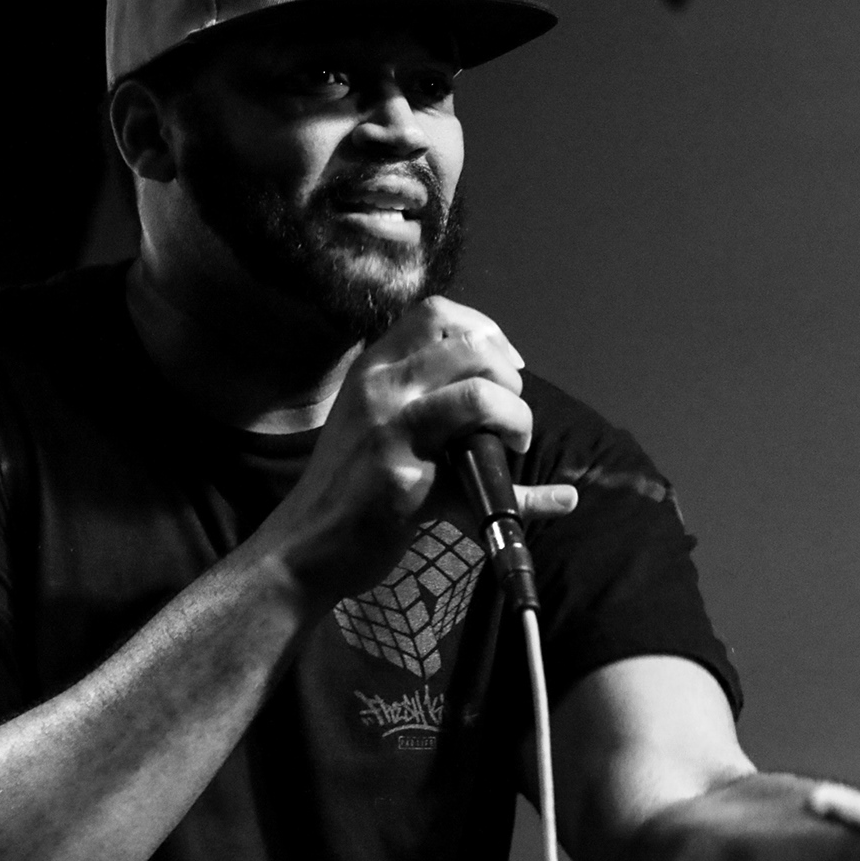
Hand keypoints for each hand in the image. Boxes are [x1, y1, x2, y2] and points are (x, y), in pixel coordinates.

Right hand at [251, 297, 576, 604]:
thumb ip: (417, 394)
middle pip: (470, 348)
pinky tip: (557, 500)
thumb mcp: (370, 420)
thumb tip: (499, 387)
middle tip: (510, 417)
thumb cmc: (346, 484)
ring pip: (478, 397)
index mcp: (372, 367)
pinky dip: (531, 496)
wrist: (303, 545)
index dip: (486, 332)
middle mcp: (379, 388)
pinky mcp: (404, 481)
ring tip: (513, 444)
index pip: (437, 314)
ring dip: (516, 418)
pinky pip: (481, 478)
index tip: (508, 368)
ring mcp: (389, 432)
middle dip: (509, 378)